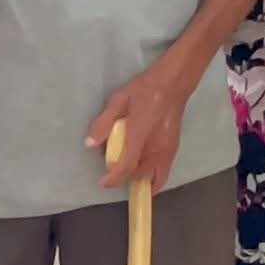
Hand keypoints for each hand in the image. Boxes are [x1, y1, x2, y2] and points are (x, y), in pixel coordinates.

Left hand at [86, 68, 184, 191]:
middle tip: (113, 168)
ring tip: (129, 173)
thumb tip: (90, 144)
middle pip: (139, 175)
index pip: (127, 166)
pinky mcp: (174, 149)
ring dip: (140, 179)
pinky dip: (154, 178)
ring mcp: (168, 150)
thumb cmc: (145, 89)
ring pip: (154, 177)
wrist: (174, 82)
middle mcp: (156, 147)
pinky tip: (143, 170)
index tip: (103, 182)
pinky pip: (164, 172)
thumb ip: (103, 123)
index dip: (114, 178)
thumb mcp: (118, 100)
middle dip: (125, 177)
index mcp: (140, 135)